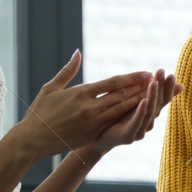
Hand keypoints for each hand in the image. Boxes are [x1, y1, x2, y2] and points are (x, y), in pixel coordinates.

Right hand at [15, 51, 152, 159]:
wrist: (32, 139)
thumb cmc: (40, 112)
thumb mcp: (51, 88)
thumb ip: (68, 70)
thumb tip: (77, 52)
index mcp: (81, 93)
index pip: (113, 83)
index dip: (132, 78)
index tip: (146, 73)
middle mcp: (89, 108)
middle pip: (122, 96)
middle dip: (142, 88)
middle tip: (159, 82)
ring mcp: (92, 123)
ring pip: (121, 111)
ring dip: (139, 102)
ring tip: (154, 95)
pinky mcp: (92, 135)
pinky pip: (114, 124)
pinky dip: (128, 118)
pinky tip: (140, 113)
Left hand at [91, 70, 180, 152]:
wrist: (99, 138)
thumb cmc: (117, 118)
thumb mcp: (132, 102)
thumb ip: (144, 91)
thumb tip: (160, 79)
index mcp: (149, 113)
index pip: (163, 99)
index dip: (168, 87)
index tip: (172, 74)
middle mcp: (148, 122)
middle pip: (158, 104)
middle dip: (162, 88)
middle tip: (163, 72)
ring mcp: (139, 130)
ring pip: (149, 113)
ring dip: (152, 97)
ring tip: (154, 83)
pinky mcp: (128, 136)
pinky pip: (136, 123)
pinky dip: (141, 112)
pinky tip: (144, 101)